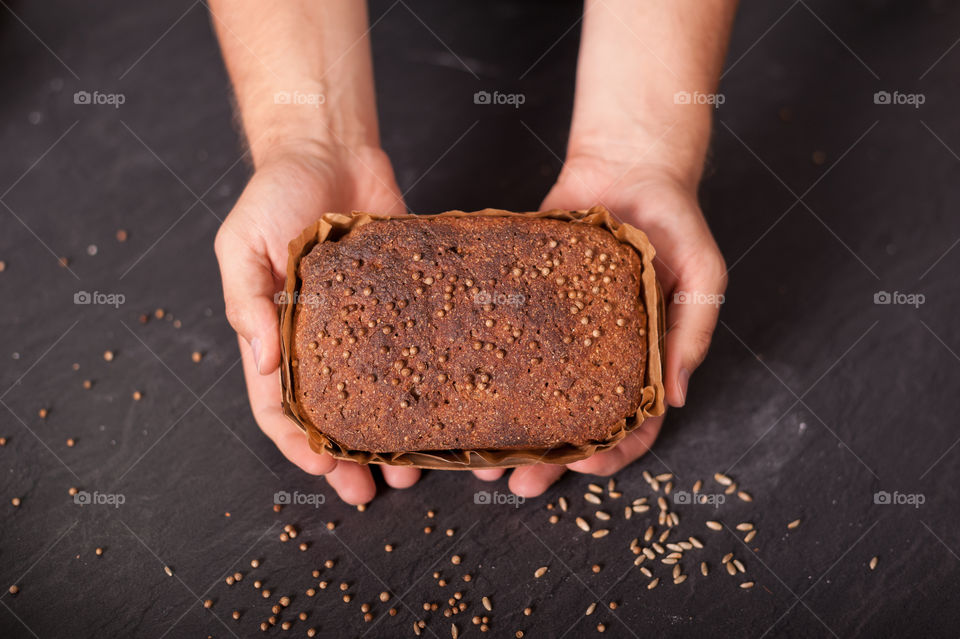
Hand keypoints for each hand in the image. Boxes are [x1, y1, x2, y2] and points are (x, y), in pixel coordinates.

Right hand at [215, 141, 421, 503]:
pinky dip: (430, 381)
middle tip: (376, 489)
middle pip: (334, 414)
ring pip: (380, 394)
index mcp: (276, 335)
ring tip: (416, 466)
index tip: (326, 469)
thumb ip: (248, 301)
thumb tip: (263, 362)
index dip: (299, 444)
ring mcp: (366, 325)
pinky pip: (417, 349)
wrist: (330, 149)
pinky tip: (450, 406)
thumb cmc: (275, 192)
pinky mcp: (405, 302)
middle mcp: (321, 340)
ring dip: (394, 434)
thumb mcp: (242, 244)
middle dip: (351, 456)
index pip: (279, 406)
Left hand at [473, 155, 726, 494]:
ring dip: (513, 430)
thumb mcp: (702, 274)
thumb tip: (675, 396)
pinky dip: (489, 369)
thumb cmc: (675, 220)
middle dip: (550, 460)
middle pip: (575, 420)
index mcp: (644, 356)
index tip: (586, 469)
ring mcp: (560, 332)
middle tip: (519, 483)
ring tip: (483, 457)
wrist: (628, 165)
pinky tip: (464, 392)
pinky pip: (507, 342)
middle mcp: (599, 353)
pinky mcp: (527, 302)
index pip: (633, 422)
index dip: (613, 453)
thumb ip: (692, 332)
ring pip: (535, 393)